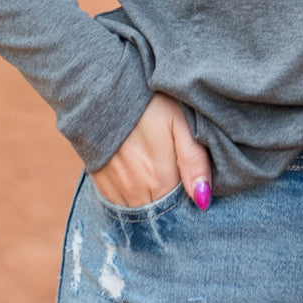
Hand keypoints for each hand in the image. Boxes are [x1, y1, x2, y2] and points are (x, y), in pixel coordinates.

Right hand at [90, 93, 212, 210]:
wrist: (105, 90)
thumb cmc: (149, 104)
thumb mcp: (180, 123)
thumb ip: (194, 161)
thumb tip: (203, 200)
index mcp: (160, 179)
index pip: (179, 208)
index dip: (188, 200)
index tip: (192, 186)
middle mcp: (135, 191)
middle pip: (158, 213)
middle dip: (170, 203)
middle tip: (175, 177)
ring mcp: (115, 189)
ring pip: (137, 212)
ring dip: (149, 202)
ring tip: (157, 176)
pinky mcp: (100, 182)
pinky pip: (117, 204)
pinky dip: (130, 197)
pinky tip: (138, 178)